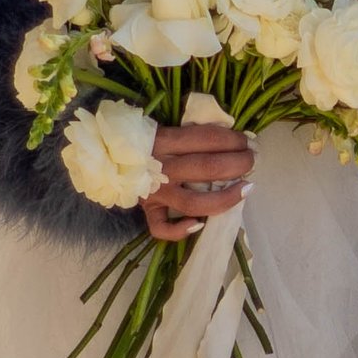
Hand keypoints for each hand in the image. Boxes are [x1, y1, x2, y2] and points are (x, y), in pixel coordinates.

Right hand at [141, 118, 252, 241]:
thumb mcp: (167, 126)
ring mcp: (155, 192)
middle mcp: (161, 167)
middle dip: (238, 164)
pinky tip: (199, 223)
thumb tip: (233, 136)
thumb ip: (194, 132)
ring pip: (194, 202)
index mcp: (165, 140)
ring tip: (245, 189)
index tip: (247, 141)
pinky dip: (181, 231)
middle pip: (208, 168)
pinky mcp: (147, 210)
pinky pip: (162, 227)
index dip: (233, 140)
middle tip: (251, 161)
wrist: (106, 154)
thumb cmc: (146, 139)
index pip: (207, 139)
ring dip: (226, 198)